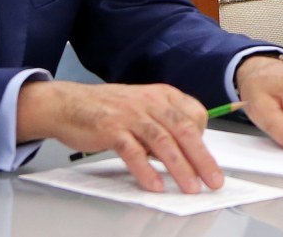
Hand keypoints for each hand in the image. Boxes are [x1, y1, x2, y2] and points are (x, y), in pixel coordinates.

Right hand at [17, 79, 220, 193]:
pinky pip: (132, 151)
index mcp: (163, 95)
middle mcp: (151, 102)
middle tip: (213, 180)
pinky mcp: (111, 128)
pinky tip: (154, 185)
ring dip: (180, 168)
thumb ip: (165, 125)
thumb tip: (185, 152)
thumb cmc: (109, 108)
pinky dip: (145, 169)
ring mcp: (131, 114)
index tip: (206, 160)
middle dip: (202, 159)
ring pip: (163, 142)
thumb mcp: (144, 107)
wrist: (69, 103)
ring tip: (189, 187)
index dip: (204, 139)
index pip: (196, 115)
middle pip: (184, 131)